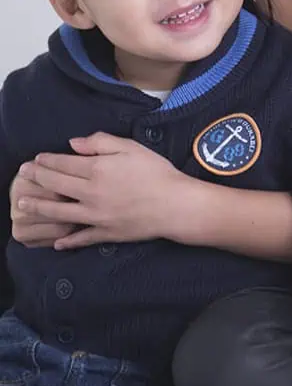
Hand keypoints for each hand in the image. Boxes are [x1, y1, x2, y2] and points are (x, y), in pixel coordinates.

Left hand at [17, 133, 206, 248]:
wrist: (174, 205)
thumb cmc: (155, 172)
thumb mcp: (130, 147)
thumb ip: (100, 142)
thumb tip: (73, 144)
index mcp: (96, 169)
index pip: (63, 164)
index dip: (47, 161)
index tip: (35, 159)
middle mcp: (90, 194)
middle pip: (56, 186)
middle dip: (37, 179)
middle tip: (23, 175)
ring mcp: (95, 216)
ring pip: (59, 213)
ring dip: (39, 208)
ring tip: (23, 205)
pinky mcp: (105, 233)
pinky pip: (81, 238)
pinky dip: (67, 241)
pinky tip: (57, 242)